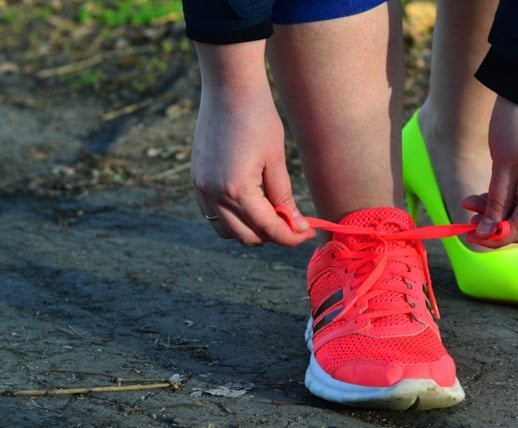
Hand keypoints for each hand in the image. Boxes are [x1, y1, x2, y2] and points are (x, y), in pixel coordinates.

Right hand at [192, 42, 314, 246]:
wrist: (228, 88)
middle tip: (294, 222)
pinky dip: (233, 218)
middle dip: (273, 234)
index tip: (308, 233)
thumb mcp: (277, 159)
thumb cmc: (258, 117)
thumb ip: (284, 197)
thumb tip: (296, 224)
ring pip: (227, 231)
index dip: (292, 236)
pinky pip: (213, 215)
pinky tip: (252, 204)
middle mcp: (214, 194)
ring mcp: (201, 188)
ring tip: (273, 212)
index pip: (268, 228)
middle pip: (247, 236)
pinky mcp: (197, 180)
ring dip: (251, 229)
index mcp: (237, 190)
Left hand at [463, 97, 517, 247]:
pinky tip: (489, 195)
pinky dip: (515, 203)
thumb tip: (487, 233)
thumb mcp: (502, 167)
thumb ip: (496, 203)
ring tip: (472, 203)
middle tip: (471, 223)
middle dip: (501, 228)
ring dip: (505, 214)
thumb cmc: (515, 124)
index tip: (469, 235)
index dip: (495, 235)